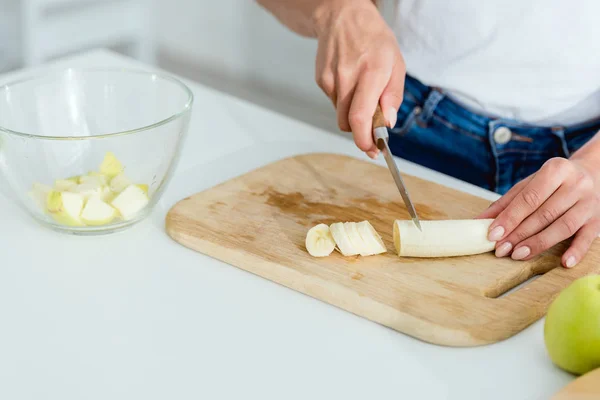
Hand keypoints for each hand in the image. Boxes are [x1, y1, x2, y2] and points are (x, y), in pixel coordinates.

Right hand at [313, 0, 404, 157]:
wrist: (343, 16)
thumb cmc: (374, 39)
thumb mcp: (396, 63)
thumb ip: (394, 95)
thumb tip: (387, 122)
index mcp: (371, 72)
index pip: (360, 116)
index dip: (364, 140)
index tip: (371, 150)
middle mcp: (348, 76)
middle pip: (348, 123)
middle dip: (361, 132)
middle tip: (373, 129)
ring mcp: (331, 79)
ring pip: (340, 115)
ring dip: (352, 115)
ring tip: (362, 95)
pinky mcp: (321, 80)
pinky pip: (334, 103)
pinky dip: (344, 102)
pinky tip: (350, 83)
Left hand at [478, 157, 599, 267]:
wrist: (595, 174)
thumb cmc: (555, 182)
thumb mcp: (530, 184)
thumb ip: (506, 202)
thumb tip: (480, 221)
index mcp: (556, 170)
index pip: (529, 198)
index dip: (510, 218)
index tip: (493, 234)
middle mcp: (576, 184)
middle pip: (544, 214)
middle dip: (519, 234)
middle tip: (501, 249)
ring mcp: (589, 203)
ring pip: (563, 226)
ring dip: (539, 243)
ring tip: (518, 255)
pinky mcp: (598, 220)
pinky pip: (588, 237)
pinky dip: (576, 251)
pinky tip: (565, 262)